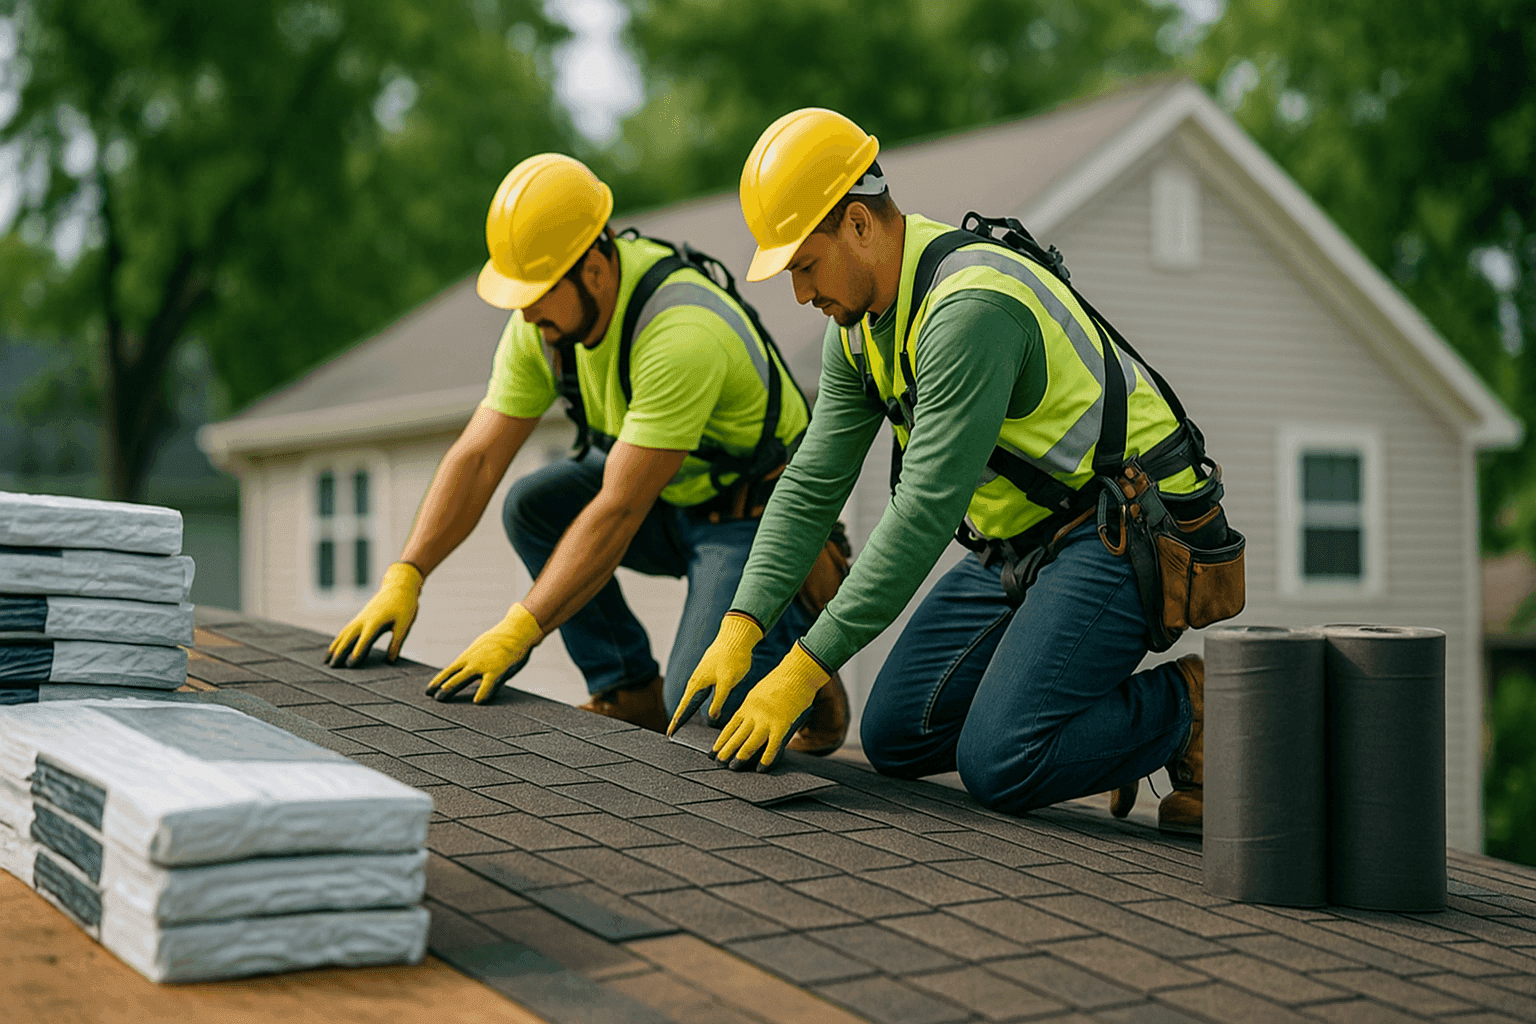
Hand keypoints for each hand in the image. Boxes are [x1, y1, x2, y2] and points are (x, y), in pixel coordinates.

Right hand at [327, 562, 422, 666]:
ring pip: (343, 634)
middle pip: (348, 638)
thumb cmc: (404, 605)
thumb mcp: (404, 624)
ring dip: (334, 647)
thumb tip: (391, 661)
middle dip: (339, 653)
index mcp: (375, 622)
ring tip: (325, 661)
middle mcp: (364, 620)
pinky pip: (346, 630)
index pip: (364, 640)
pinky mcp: (360, 617)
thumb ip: (397, 643)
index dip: (357, 653)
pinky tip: (334, 648)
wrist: (398, 586)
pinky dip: (338, 640)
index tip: (349, 665)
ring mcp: (360, 618)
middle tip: (331, 667)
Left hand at [425, 602, 542, 702]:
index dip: (438, 680)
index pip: (449, 670)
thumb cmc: (503, 640)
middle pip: (451, 676)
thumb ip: (476, 660)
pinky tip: (478, 702)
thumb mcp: (484, 647)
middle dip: (440, 687)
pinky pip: (488, 685)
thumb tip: (472, 669)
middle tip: (430, 696)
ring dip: (449, 688)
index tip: (429, 689)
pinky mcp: (497, 670)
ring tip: (440, 696)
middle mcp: (472, 661)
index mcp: (469, 656)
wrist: (517, 631)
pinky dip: (482, 693)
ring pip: (461, 678)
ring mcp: (483, 666)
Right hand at [667, 613, 763, 734]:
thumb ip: (719, 700)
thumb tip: (712, 717)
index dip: (677, 722)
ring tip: (683, 724)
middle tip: (673, 734)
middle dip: (679, 719)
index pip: (683, 707)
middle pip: (685, 704)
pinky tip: (699, 706)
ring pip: (693, 698)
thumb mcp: (727, 682)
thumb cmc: (732, 657)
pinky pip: (700, 692)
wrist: (735, 636)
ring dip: (687, 710)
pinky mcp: (709, 673)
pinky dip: (696, 702)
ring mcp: (702, 676)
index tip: (670, 734)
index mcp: (697, 683)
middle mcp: (696, 680)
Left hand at [714, 642, 829, 769]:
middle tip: (718, 762)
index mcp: (747, 706)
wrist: (796, 672)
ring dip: (740, 756)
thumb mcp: (758, 691)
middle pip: (737, 736)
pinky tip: (761, 767)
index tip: (714, 750)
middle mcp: (754, 714)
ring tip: (732, 767)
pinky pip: (773, 745)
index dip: (722, 740)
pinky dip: (767, 757)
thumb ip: (752, 706)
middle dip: (726, 750)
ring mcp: (767, 720)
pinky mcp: (782, 724)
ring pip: (750, 742)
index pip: (730, 726)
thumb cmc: (780, 679)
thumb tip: (747, 716)